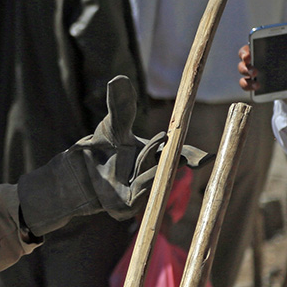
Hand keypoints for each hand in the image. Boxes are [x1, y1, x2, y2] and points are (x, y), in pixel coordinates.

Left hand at [17, 76, 209, 234]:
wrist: (79, 174)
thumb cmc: (104, 147)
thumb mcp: (114, 126)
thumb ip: (120, 107)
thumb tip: (118, 79)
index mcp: (159, 155)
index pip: (182, 154)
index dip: (196, 156)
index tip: (206, 156)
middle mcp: (156, 174)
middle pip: (169, 166)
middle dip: (172, 156)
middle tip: (170, 144)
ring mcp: (143, 193)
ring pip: (154, 181)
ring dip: (152, 169)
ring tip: (145, 156)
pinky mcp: (127, 206)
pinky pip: (138, 198)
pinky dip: (139, 189)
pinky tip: (135, 180)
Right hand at [238, 45, 286, 99]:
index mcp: (268, 49)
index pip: (252, 45)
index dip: (248, 48)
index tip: (249, 52)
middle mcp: (258, 60)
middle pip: (244, 58)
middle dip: (245, 61)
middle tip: (251, 64)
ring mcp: (256, 73)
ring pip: (243, 71)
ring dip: (246, 73)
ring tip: (255, 77)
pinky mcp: (257, 85)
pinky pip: (246, 85)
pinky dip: (249, 86)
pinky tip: (257, 87)